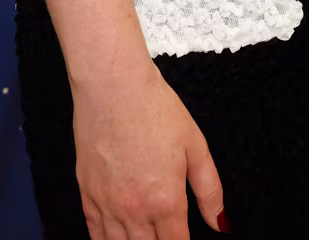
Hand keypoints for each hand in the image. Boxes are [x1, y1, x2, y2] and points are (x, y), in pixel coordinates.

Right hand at [72, 59, 227, 238]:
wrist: (112, 83)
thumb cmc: (153, 107)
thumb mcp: (195, 145)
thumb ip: (210, 190)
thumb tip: (220, 224)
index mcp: (165, 202)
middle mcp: (135, 210)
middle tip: (164, 236)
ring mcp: (108, 204)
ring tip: (144, 238)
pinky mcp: (87, 193)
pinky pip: (96, 235)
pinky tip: (117, 239)